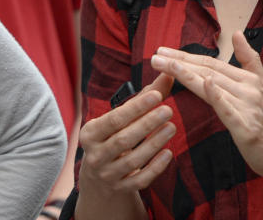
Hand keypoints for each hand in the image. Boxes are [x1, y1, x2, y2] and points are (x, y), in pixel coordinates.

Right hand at [77, 72, 176, 198]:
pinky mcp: (120, 189)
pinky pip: (140, 180)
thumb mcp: (119, 119)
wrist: (99, 177)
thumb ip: (143, 97)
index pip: (114, 119)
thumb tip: (167, 73)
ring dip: (154, 143)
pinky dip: (155, 167)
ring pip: (133, 160)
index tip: (157, 96)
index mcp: (90, 134)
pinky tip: (169, 153)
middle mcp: (95, 155)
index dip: (136, 108)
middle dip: (147, 124)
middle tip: (169, 110)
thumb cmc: (113, 136)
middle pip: (123, 139)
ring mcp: (107, 175)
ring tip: (172, 127)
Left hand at [151, 31, 262, 179]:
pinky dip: (216, 94)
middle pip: (208, 71)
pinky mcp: (246, 127)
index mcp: (248, 79)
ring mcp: (247, 107)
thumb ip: (248, 59)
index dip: (186, 56)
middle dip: (179, 61)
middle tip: (155, 55)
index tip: (163, 50)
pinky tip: (203, 82)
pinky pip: (227, 108)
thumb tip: (237, 33)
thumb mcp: (262, 85)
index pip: (211, 63)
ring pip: (212, 85)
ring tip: (163, 65)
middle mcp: (248, 89)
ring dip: (185, 73)